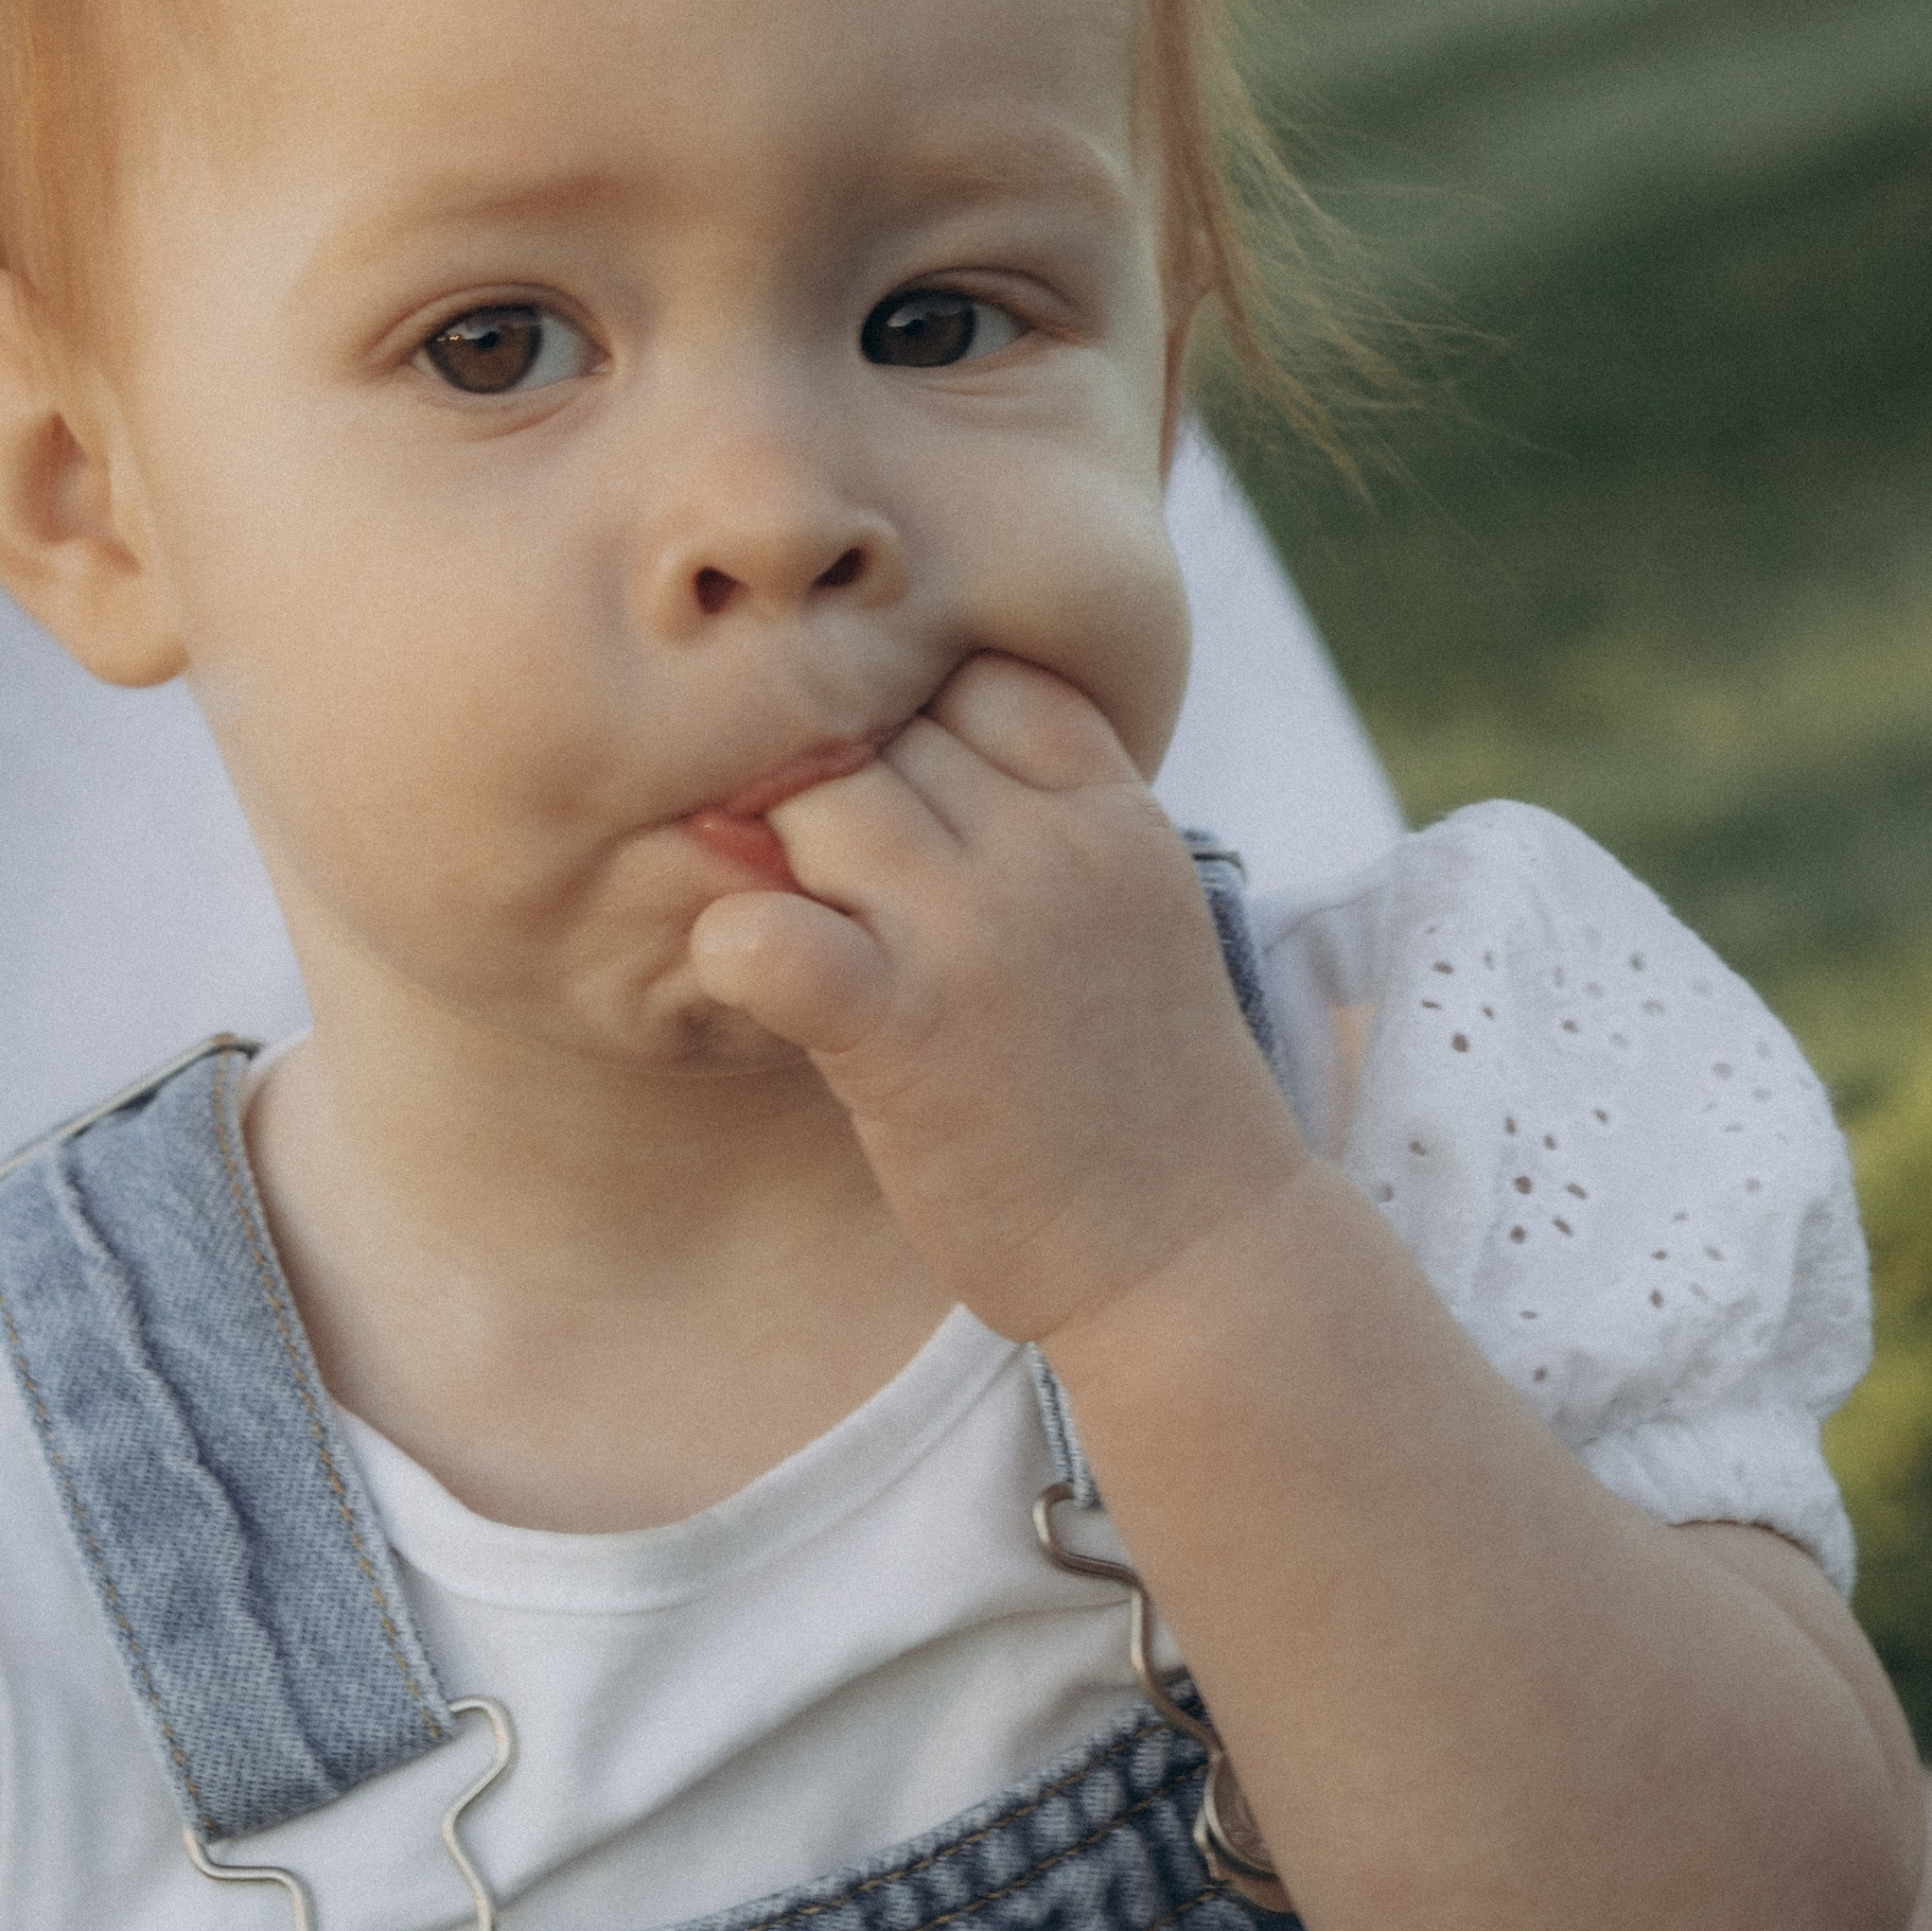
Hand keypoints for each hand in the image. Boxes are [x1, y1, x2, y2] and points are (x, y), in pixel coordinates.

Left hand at [689, 652, 1308, 1348]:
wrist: (1199, 1254)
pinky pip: (765, 932)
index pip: (973, 675)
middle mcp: (1050, 849)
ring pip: (814, 802)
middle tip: (819, 883)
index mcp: (1113, 810)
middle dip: (830, 790)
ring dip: (778, 859)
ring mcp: (977, 934)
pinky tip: (753, 978)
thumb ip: (1037, 820)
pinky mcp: (905, 1031)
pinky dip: (732, 943)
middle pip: (877, 730)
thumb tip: (881, 756)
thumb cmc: (1140, 1089)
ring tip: (801, 934)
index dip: (912, 722)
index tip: (895, 801)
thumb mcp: (1132, 908)